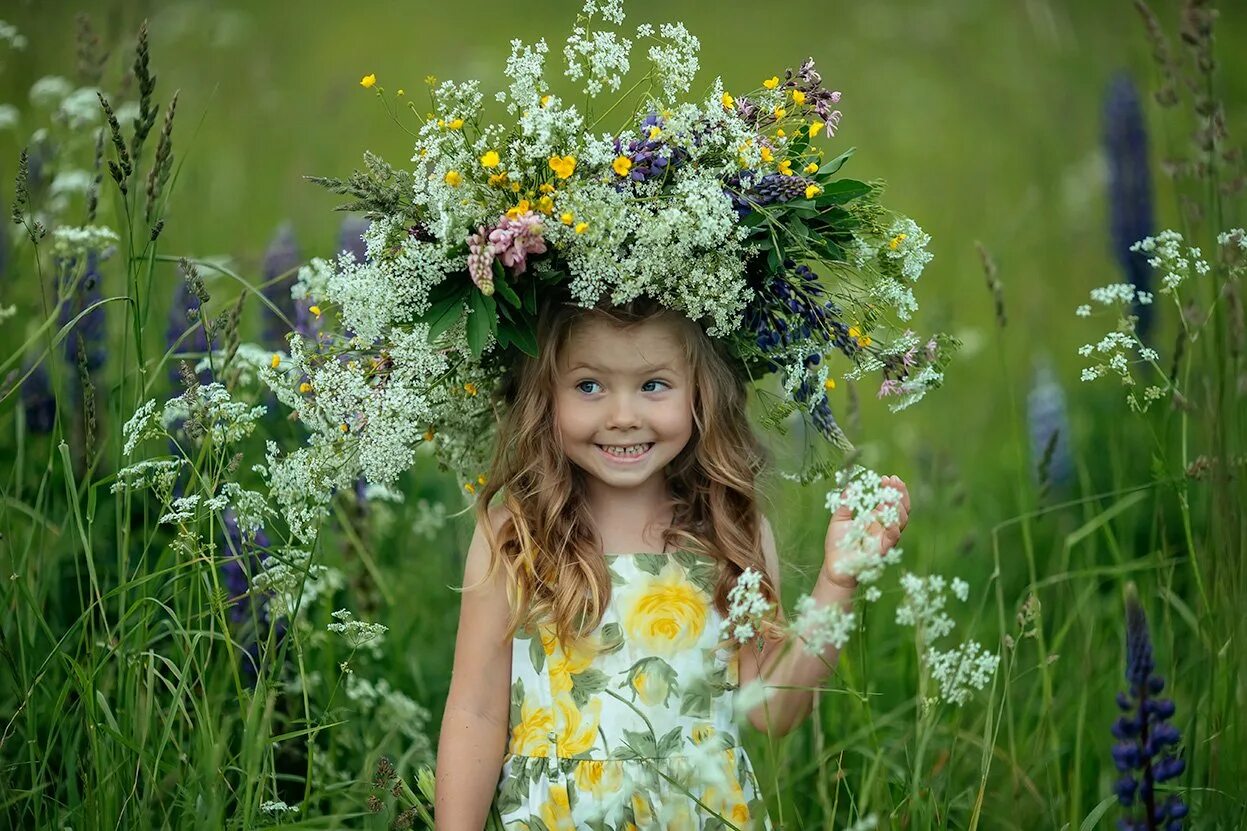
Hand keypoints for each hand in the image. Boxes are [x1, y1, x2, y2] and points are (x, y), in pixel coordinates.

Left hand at [822, 474, 910, 589]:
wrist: (835, 566)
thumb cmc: (838, 543)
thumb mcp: (839, 518)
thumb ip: (846, 503)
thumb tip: (851, 486)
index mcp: (876, 518)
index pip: (890, 501)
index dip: (891, 489)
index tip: (886, 477)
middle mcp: (884, 527)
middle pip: (901, 509)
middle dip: (899, 493)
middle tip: (894, 480)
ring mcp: (885, 538)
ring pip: (901, 522)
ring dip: (898, 507)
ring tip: (891, 495)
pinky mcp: (882, 550)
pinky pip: (892, 538)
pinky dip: (893, 526)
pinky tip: (888, 515)